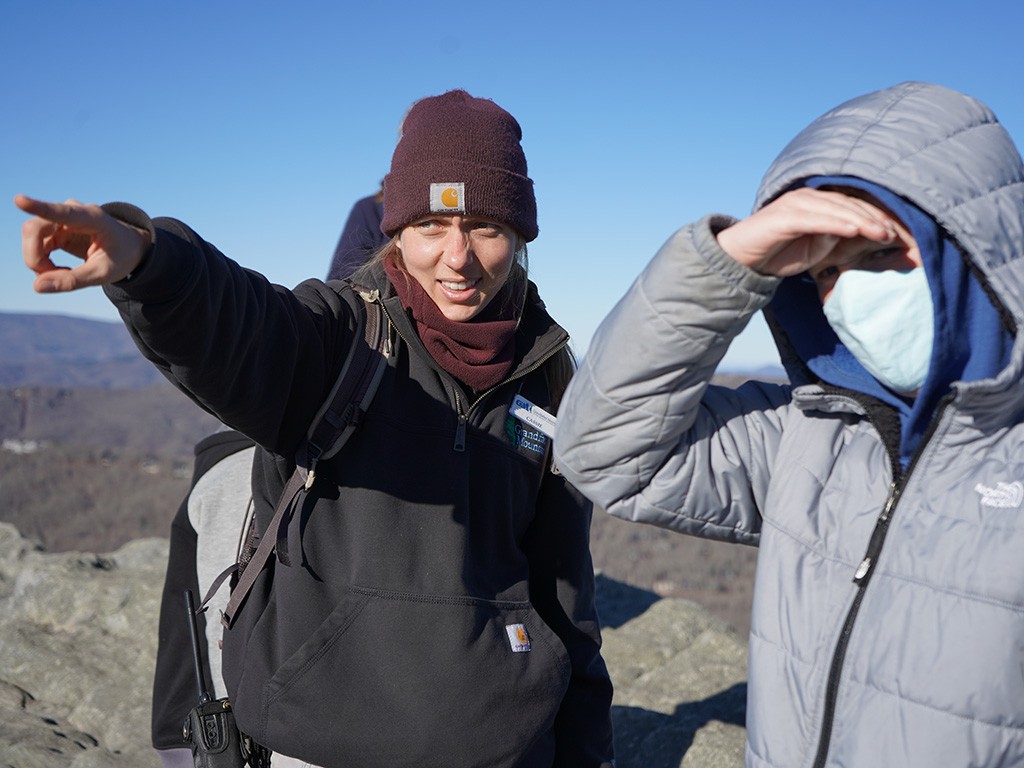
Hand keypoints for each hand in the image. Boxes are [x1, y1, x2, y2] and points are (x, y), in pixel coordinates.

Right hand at [15, 195, 151, 292]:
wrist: (130, 247)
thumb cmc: (122, 257)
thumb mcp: (104, 274)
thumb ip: (73, 281)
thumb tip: (37, 286)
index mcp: (93, 218)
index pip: (62, 213)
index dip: (39, 207)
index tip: (19, 200)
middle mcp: (73, 212)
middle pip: (35, 229)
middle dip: (36, 258)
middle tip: (54, 278)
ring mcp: (62, 218)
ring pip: (32, 237)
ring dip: (39, 261)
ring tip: (65, 275)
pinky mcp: (56, 228)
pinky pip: (36, 244)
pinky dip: (43, 261)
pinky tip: (61, 270)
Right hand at [716, 187, 897, 276]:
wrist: (740, 260)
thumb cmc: (777, 253)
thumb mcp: (814, 250)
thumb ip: (834, 240)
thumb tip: (856, 234)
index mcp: (816, 202)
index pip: (851, 206)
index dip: (874, 217)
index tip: (895, 232)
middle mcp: (807, 197)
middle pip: (848, 204)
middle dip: (874, 219)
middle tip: (895, 234)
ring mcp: (795, 204)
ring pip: (836, 209)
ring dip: (860, 221)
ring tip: (881, 233)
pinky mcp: (785, 216)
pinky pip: (816, 219)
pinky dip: (837, 223)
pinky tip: (854, 231)